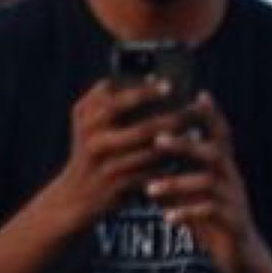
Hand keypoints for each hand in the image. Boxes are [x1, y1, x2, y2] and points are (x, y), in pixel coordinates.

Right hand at [46, 77, 188, 229]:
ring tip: (196, 134)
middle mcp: (93, 139)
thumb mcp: (87, 120)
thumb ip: (106, 96)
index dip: (146, 92)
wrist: (75, 195)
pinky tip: (183, 158)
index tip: (169, 85)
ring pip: (151, 153)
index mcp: (87, 116)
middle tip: (194, 111)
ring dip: (177, 144)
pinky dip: (168, 166)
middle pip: (143, 128)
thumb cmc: (91, 150)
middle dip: (173, 119)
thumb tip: (149, 76)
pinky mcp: (117, 185)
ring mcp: (105, 163)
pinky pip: (151, 173)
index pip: (120, 99)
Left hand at [154, 91, 263, 272]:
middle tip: (157, 140)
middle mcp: (232, 179)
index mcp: (224, 169)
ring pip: (208, 183)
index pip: (220, 134)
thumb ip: (174, 182)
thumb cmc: (215, 225)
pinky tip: (168, 217)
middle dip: (185, 144)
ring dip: (177, 183)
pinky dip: (187, 213)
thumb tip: (143, 166)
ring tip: (151, 189)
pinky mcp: (233, 223)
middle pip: (213, 152)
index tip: (196, 94)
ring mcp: (234, 200)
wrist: (243, 259)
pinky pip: (210, 212)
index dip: (210, 114)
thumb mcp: (193, 199)